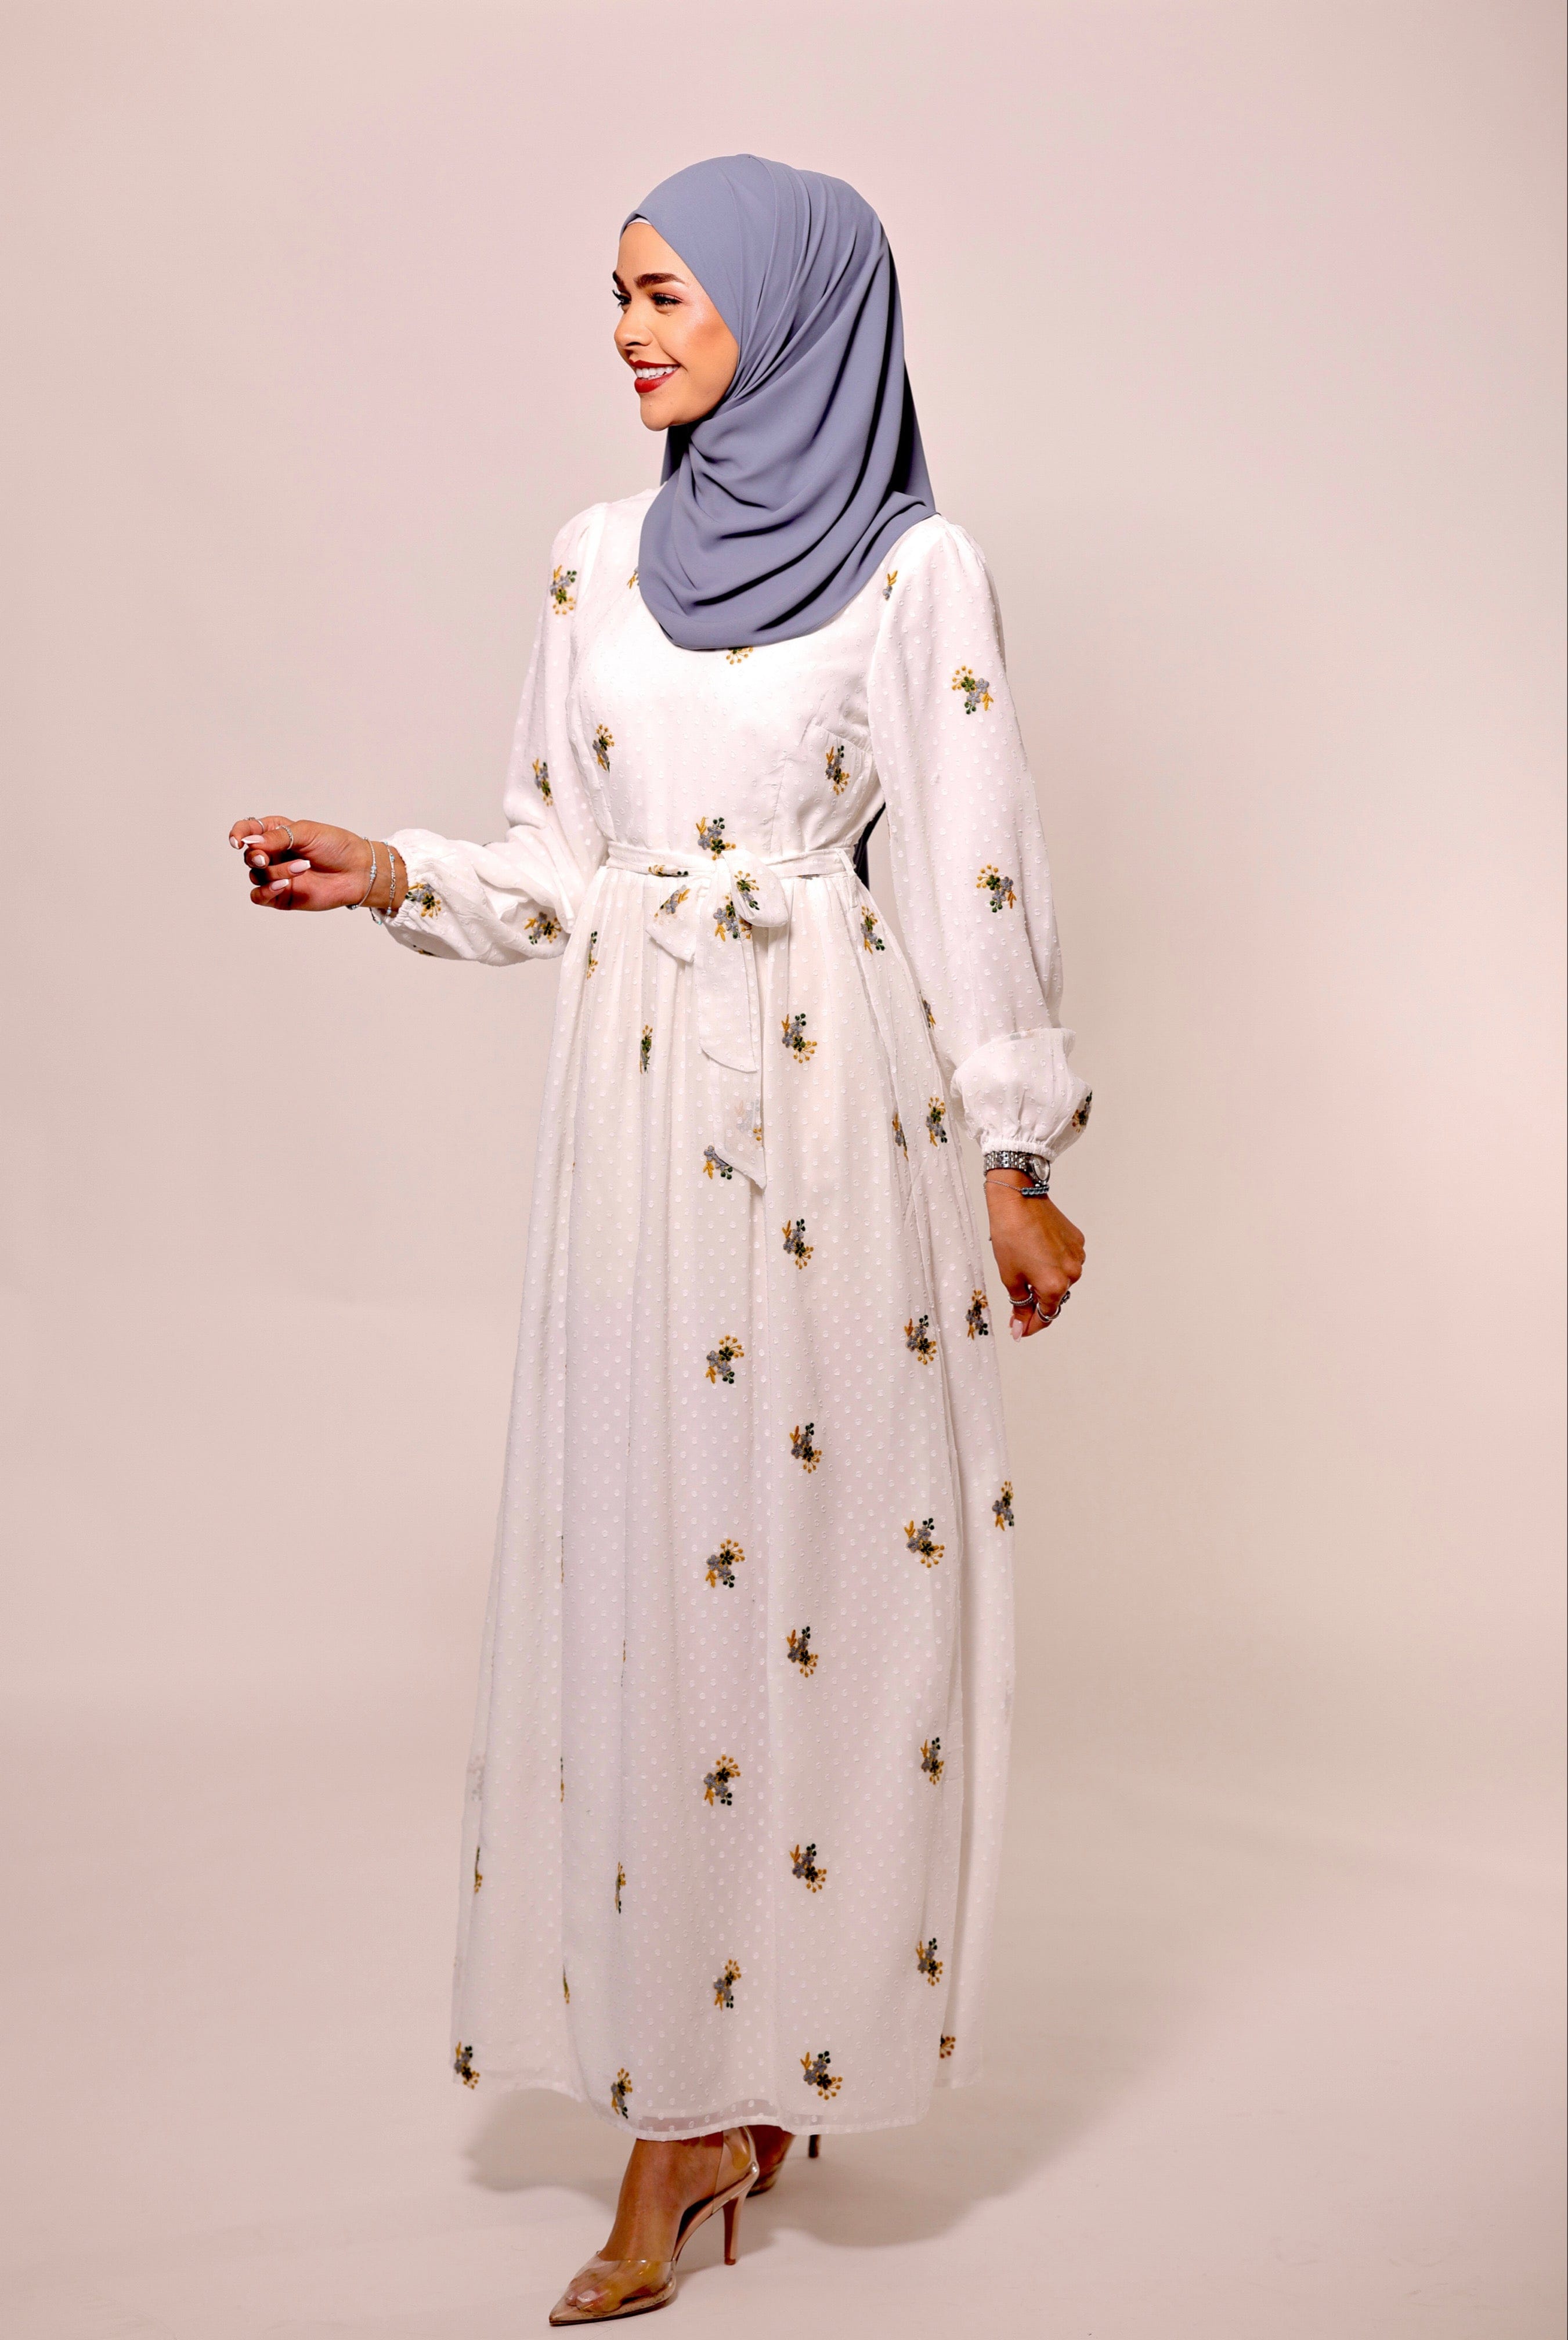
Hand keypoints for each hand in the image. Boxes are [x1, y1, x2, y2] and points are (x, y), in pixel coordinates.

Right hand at [226, 814, 398, 910]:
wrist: (358, 871)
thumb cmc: (336, 846)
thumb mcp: (306, 833)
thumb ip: (277, 837)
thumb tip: (251, 843)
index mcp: (276, 833)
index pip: (247, 831)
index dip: (238, 835)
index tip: (238, 841)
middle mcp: (273, 854)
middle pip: (249, 855)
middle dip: (256, 856)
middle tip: (266, 857)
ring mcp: (276, 875)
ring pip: (256, 875)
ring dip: (275, 871)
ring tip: (303, 868)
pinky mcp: (282, 896)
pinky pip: (259, 896)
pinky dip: (266, 891)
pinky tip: (283, 885)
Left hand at [985, 1174, 1085, 1339]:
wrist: (1017, 1199)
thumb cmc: (1010, 1235)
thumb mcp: (1009, 1277)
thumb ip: (1019, 1306)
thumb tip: (1020, 1328)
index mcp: (1054, 1286)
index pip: (1046, 1316)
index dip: (1031, 1325)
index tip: (1020, 1329)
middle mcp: (1072, 1273)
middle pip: (1055, 1298)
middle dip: (1037, 1302)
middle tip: (1018, 1301)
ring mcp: (1077, 1256)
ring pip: (1061, 1278)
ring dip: (1046, 1280)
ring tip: (1026, 1267)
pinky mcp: (1077, 1240)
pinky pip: (1066, 1260)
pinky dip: (1053, 1262)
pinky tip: (1036, 1252)